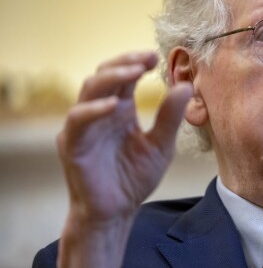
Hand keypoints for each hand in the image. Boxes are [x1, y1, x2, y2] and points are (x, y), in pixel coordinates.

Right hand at [56, 51, 192, 267]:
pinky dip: (94, 109)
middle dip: (125, 62)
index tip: (156, 55)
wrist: (117, 211)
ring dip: (111, 77)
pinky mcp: (72, 144)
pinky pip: (78, 120)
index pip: (125, 76)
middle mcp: (100, 112)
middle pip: (105, 74)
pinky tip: (114, 104)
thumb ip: (170, 118)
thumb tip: (185, 86)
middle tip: (147, 57)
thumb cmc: (134, 178)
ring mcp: (84, 126)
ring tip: (135, 71)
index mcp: (120, 110)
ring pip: (89, 89)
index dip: (137, 61)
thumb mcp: (161, 146)